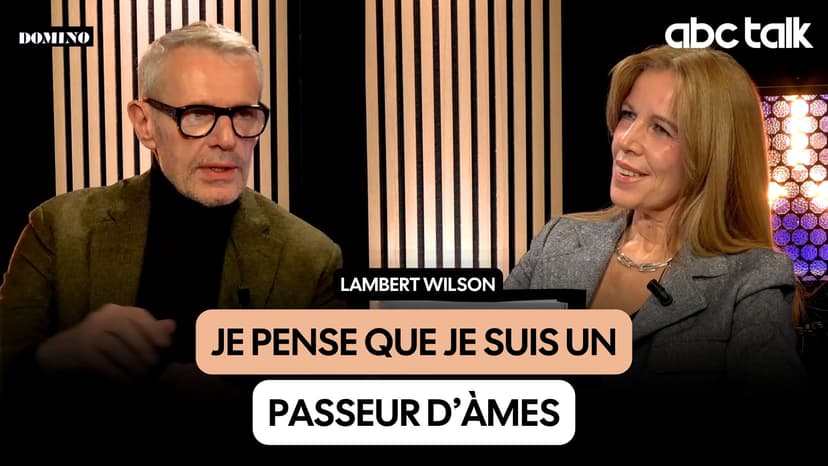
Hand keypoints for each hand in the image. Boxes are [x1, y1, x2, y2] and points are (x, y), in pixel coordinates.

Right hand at [35, 303, 175, 383]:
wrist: (59, 355)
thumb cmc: (99, 345)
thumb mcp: (125, 336)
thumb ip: (148, 331)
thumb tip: (172, 325)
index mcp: (116, 311)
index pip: (139, 315)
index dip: (154, 329)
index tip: (166, 346)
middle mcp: (102, 317)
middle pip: (129, 330)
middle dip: (145, 351)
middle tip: (154, 368)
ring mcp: (88, 331)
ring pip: (116, 347)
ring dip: (132, 365)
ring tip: (142, 378)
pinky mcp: (79, 350)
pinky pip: (102, 362)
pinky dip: (116, 373)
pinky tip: (125, 383)